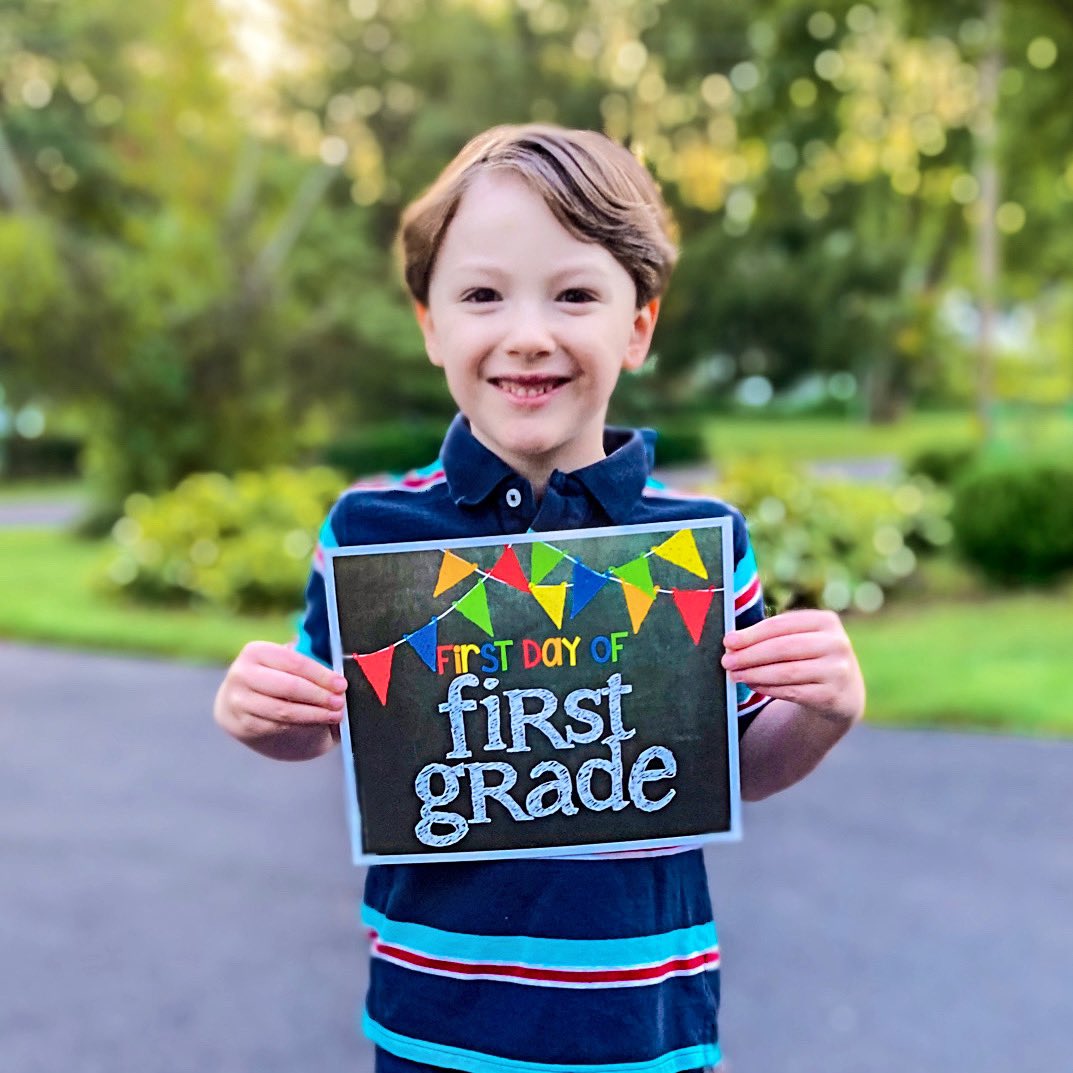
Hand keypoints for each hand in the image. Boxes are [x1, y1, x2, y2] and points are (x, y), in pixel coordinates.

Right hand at [213, 641, 347, 756]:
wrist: (245, 706)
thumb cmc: (275, 680)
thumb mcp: (286, 665)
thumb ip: (307, 661)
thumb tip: (335, 669)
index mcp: (256, 652)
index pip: (294, 662)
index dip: (321, 674)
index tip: (340, 684)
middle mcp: (242, 675)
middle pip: (289, 687)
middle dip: (319, 695)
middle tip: (339, 701)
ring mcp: (239, 702)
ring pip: (284, 711)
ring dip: (315, 714)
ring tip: (334, 714)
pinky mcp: (242, 725)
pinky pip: (277, 727)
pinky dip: (302, 725)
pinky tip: (317, 722)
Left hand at [721, 609, 864, 726]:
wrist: (844, 690)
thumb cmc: (810, 657)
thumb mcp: (802, 638)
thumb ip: (773, 635)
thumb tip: (732, 642)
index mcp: (826, 621)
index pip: (781, 625)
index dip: (752, 633)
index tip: (728, 641)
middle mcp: (836, 644)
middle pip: (783, 648)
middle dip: (750, 655)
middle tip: (727, 661)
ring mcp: (838, 671)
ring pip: (787, 672)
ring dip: (755, 674)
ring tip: (735, 674)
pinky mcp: (833, 696)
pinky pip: (793, 692)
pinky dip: (768, 688)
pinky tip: (752, 685)